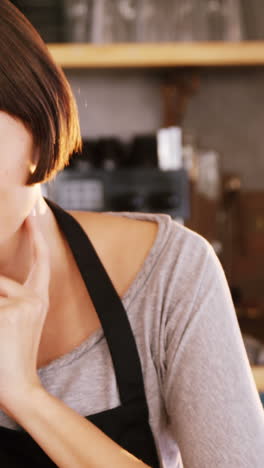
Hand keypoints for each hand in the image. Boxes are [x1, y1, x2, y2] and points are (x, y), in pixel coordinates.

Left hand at [0, 212, 49, 412]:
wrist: (19, 387)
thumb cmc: (12, 354)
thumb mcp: (16, 320)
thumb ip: (10, 294)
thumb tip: (1, 282)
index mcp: (39, 299)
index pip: (40, 262)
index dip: (36, 238)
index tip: (32, 216)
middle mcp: (35, 298)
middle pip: (0, 280)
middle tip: (5, 321)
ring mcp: (23, 305)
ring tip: (2, 333)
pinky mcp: (9, 314)